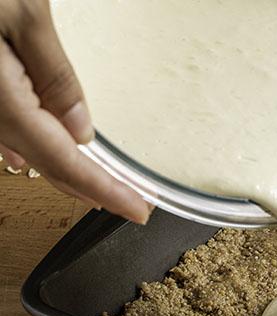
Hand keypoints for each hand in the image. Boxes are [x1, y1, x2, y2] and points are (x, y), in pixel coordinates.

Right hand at [0, 0, 150, 223]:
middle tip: (131, 202)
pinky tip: (32, 157)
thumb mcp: (23, 14)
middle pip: (43, 163)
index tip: (138, 210)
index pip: (64, 162)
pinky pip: (0, 128)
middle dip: (90, 187)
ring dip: (60, 169)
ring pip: (20, 147)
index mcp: (0, 100)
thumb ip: (55, 75)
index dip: (106, 191)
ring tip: (99, 186)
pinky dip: (29, 145)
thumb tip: (80, 129)